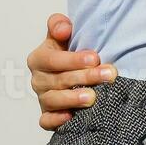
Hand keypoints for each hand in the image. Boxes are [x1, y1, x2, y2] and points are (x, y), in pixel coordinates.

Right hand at [26, 13, 115, 130]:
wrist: (72, 70)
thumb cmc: (68, 51)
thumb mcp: (63, 34)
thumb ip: (59, 25)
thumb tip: (64, 29)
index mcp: (39, 58)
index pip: (52, 59)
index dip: (73, 59)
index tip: (94, 58)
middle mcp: (38, 79)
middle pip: (59, 79)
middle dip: (85, 77)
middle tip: (106, 75)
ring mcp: (43, 98)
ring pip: (53, 100)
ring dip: (73, 98)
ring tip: (92, 96)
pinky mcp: (47, 115)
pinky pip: (46, 121)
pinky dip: (56, 120)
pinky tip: (70, 116)